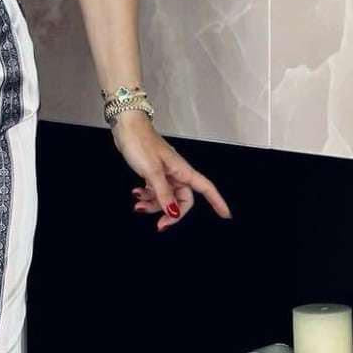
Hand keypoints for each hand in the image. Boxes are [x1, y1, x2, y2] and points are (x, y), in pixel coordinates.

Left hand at [109, 111, 232, 230]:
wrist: (127, 127)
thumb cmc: (141, 142)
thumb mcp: (152, 172)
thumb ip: (163, 193)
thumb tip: (173, 212)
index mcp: (182, 171)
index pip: (206, 188)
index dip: (218, 202)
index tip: (226, 215)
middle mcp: (176, 173)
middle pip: (182, 199)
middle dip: (171, 213)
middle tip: (160, 224)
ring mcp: (164, 172)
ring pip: (166, 197)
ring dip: (153, 205)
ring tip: (139, 205)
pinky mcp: (152, 172)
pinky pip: (155, 190)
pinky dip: (147, 196)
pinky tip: (137, 194)